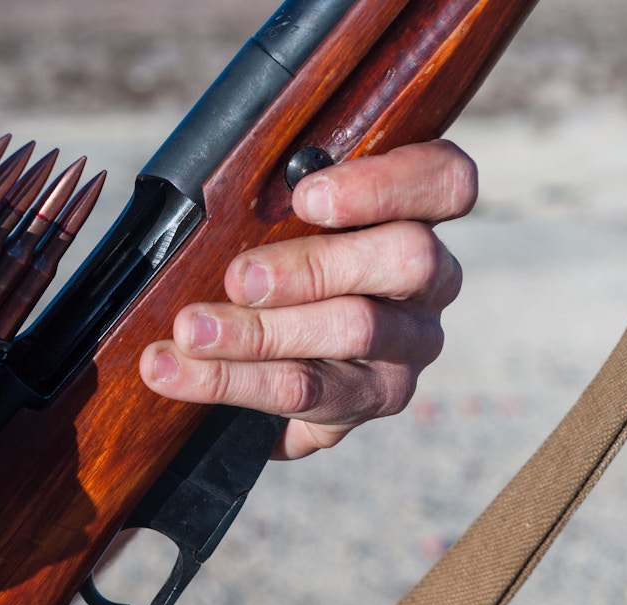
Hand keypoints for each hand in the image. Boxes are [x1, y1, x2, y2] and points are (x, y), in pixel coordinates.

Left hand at [140, 140, 475, 458]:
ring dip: (261, 332)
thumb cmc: (271, 269)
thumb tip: (216, 200)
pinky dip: (235, 381)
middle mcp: (428, 282)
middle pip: (408, 258)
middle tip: (238, 278)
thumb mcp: (274, 227)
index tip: (306, 196)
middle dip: (313, 266)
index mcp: (413, 215)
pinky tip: (180, 373)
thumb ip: (272, 208)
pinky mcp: (374, 401)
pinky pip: (310, 392)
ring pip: (356, 329)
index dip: (386, 184)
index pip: (445, 181)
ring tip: (192, 332)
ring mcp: (410, 346)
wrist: (262, 361)